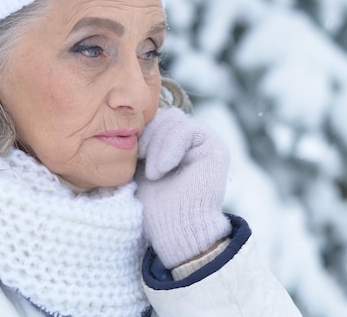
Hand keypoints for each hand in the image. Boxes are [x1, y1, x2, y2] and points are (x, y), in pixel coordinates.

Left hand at [135, 107, 231, 268]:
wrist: (176, 231)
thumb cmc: (156, 207)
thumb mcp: (141, 168)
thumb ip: (144, 144)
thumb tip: (132, 121)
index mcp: (176, 143)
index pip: (158, 118)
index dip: (142, 132)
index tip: (131, 157)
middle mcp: (193, 140)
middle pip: (166, 115)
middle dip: (148, 136)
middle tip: (139, 162)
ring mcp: (206, 142)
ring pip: (175, 119)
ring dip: (157, 145)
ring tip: (153, 173)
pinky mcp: (215, 148)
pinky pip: (188, 129)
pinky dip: (170, 147)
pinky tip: (162, 169)